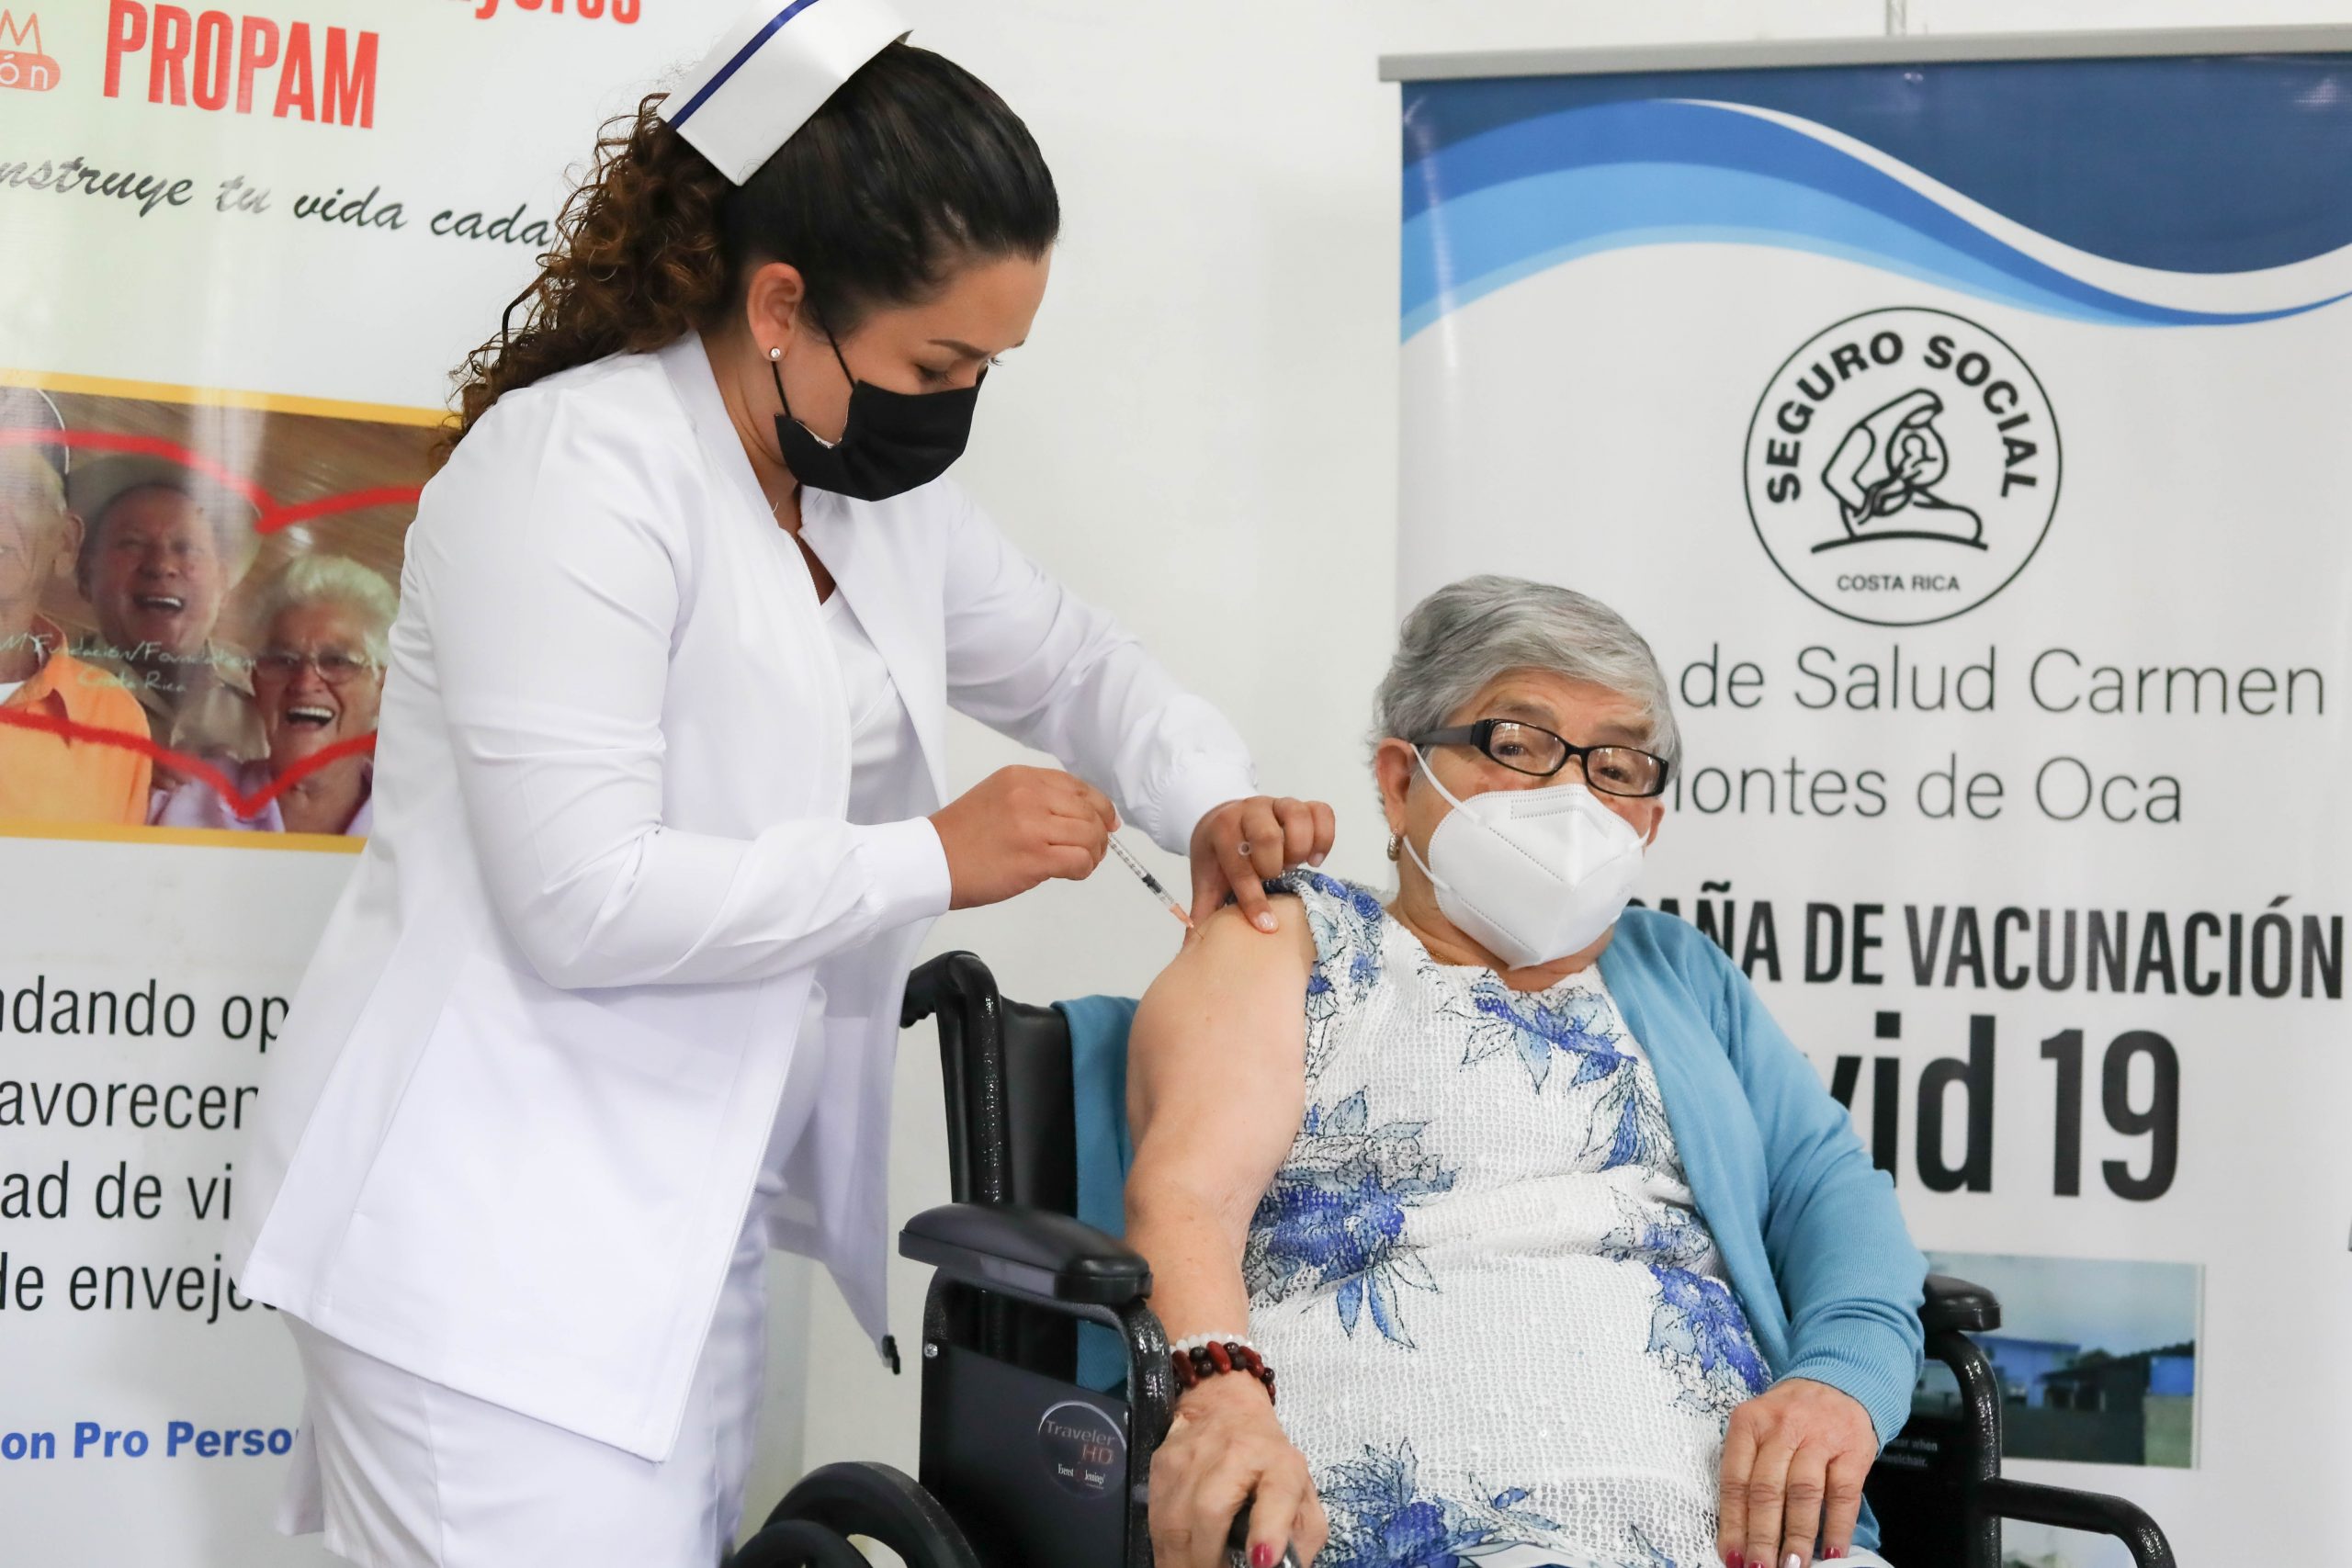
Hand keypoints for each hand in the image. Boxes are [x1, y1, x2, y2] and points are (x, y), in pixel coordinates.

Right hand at [929, 766, 1116, 909]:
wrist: (931, 860)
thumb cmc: (961, 837)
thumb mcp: (998, 797)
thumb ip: (1036, 799)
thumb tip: (1081, 815)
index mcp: (1021, 777)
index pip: (1078, 787)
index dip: (1100, 806)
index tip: (1108, 822)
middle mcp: (1030, 795)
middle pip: (1089, 810)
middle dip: (1099, 833)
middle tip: (1094, 850)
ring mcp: (1033, 825)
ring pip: (1090, 835)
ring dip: (1093, 853)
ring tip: (1080, 864)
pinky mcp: (1035, 857)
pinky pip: (1079, 860)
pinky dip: (1083, 869)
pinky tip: (1071, 873)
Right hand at [1148, 1374, 1326, 1567]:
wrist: (1225, 1408)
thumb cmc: (1267, 1461)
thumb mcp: (1300, 1493)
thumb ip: (1301, 1535)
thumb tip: (1278, 1567)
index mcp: (1279, 1462)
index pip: (1278, 1491)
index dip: (1270, 1530)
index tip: (1263, 1563)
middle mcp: (1234, 1453)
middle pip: (1211, 1512)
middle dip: (1208, 1562)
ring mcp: (1191, 1456)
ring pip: (1175, 1521)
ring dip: (1181, 1562)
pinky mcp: (1161, 1464)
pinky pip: (1155, 1518)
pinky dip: (1163, 1550)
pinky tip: (1176, 1561)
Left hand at [1189, 796, 1335, 932]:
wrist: (1222, 819)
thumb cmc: (1219, 856)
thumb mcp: (1207, 881)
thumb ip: (1204, 912)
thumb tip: (1191, 954)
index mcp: (1223, 830)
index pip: (1239, 865)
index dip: (1253, 899)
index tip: (1267, 926)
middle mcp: (1250, 811)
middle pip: (1268, 835)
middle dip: (1274, 866)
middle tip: (1274, 880)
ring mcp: (1277, 804)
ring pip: (1297, 815)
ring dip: (1300, 847)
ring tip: (1296, 866)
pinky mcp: (1301, 804)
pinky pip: (1322, 811)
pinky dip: (1324, 836)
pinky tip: (1315, 858)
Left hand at [1717, 1377, 1874, 1567]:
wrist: (1838, 1381)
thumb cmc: (1789, 1416)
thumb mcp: (1759, 1428)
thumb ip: (1747, 1469)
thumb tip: (1737, 1531)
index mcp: (1748, 1423)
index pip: (1735, 1480)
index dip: (1733, 1523)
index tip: (1730, 1556)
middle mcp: (1782, 1427)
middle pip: (1767, 1490)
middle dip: (1762, 1537)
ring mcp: (1820, 1437)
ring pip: (1803, 1494)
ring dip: (1797, 1537)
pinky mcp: (1853, 1449)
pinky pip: (1843, 1494)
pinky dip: (1837, 1527)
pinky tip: (1832, 1553)